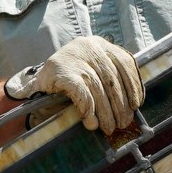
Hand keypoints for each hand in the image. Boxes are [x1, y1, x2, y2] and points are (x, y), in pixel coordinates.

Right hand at [16, 34, 141, 132]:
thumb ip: (110, 81)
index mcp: (98, 44)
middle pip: (112, 78)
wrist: (34, 85)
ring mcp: (73, 57)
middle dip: (120, 104)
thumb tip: (132, 105)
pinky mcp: (60, 70)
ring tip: (108, 127)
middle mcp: (87, 46)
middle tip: (123, 123)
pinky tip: (91, 122)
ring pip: (98, 88)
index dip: (133, 85)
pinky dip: (88, 110)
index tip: (137, 104)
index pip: (124, 62)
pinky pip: (81, 93)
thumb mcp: (92, 74)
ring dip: (105, 112)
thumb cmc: (68, 84)